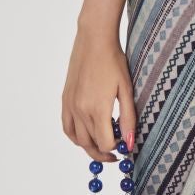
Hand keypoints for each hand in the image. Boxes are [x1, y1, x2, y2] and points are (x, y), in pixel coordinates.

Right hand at [61, 26, 137, 161]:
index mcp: (97, 108)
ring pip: (77, 139)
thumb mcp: (126, 90)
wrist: (94, 41)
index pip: (105, 143)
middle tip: (116, 153)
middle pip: (90, 145)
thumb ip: (128, 118)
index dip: (116, 148)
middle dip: (104, 152)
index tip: (125, 143)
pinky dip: (75, 137)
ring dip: (90, 146)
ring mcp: (70, 105)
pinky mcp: (65, 100)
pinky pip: (67, 127)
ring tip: (102, 145)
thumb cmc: (114, 61)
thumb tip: (129, 142)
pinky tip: (86, 135)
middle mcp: (80, 110)